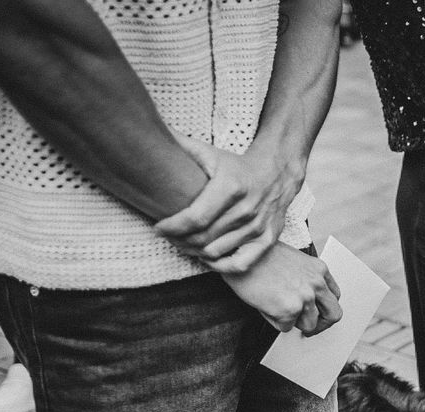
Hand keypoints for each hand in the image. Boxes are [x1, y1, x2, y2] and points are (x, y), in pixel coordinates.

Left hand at [155, 134, 303, 273]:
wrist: (277, 173)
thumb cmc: (236, 166)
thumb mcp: (209, 153)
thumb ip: (180, 147)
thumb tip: (147, 132)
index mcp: (230, 187)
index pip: (195, 218)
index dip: (172, 227)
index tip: (158, 227)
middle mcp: (246, 210)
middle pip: (203, 237)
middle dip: (178, 240)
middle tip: (167, 236)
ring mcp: (258, 227)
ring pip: (217, 251)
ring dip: (194, 252)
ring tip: (181, 244)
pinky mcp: (267, 239)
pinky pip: (241, 263)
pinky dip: (220, 266)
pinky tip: (207, 258)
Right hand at [221, 243, 341, 334]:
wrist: (239, 252)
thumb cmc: (259, 255)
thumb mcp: (293, 260)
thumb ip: (306, 280)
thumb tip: (308, 303)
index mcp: (319, 270)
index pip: (335, 296)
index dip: (324, 308)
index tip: (316, 314)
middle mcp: (316, 284)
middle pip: (333, 315)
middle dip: (321, 325)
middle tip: (308, 329)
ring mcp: (304, 298)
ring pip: (309, 325)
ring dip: (293, 322)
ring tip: (276, 307)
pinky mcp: (289, 310)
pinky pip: (286, 327)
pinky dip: (274, 321)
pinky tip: (265, 305)